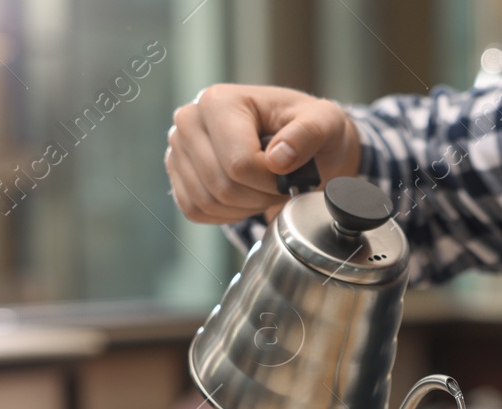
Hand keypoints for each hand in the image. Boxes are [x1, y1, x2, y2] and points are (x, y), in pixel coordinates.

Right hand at [166, 84, 361, 224]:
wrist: (291, 139)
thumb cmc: (305, 127)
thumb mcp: (324, 120)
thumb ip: (308, 133)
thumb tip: (278, 158)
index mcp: (218, 101)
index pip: (239, 164)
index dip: (270, 182)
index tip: (289, 176)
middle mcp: (190, 120)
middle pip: (223, 186)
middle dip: (260, 196)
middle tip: (279, 185)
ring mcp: (178, 148)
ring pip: (209, 202)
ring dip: (245, 207)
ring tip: (263, 188)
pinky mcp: (177, 174)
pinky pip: (197, 211)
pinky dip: (226, 214)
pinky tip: (245, 196)